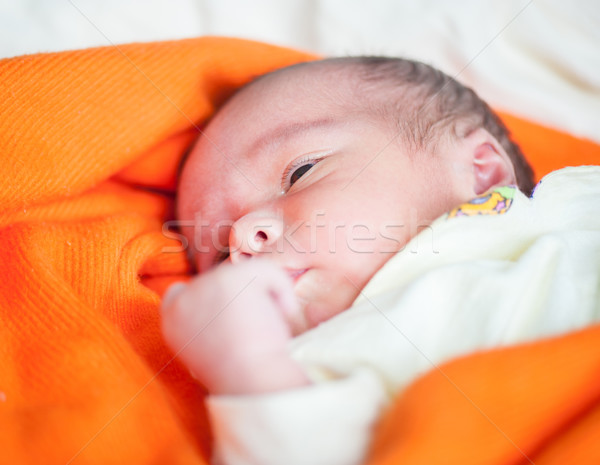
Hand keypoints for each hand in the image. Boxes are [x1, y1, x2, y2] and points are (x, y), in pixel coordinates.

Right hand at [161, 260, 309, 394]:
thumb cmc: (241, 378)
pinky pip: (265, 270)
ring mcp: (206, 284)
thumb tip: (232, 304)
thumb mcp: (210, 352)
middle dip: (241, 300)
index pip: (179, 292)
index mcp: (172, 321)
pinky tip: (284, 314)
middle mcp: (182, 299)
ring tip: (267, 329)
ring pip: (244, 275)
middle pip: (219, 282)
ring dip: (263, 298)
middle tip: (253, 334)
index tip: (229, 318)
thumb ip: (209, 325)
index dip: (209, 299)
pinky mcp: (230, 277)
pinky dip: (281, 289)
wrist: (250, 381)